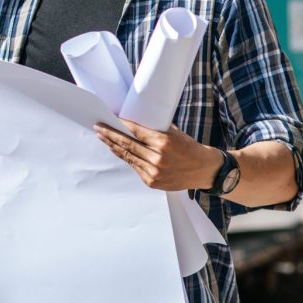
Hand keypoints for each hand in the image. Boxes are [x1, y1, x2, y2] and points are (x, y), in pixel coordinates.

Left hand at [94, 121, 223, 191]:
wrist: (204, 170)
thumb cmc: (189, 147)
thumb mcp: (175, 133)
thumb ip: (155, 129)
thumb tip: (134, 121)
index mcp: (164, 143)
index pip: (136, 132)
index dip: (121, 126)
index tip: (110, 119)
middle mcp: (157, 159)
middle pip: (128, 145)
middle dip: (110, 136)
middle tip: (98, 128)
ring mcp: (154, 173)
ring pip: (129, 157)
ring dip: (114, 147)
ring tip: (103, 138)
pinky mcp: (152, 182)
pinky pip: (135, 167)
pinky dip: (126, 158)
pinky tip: (117, 150)